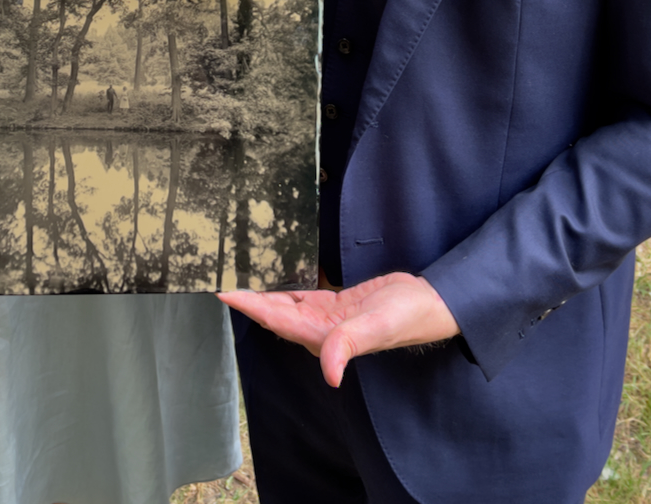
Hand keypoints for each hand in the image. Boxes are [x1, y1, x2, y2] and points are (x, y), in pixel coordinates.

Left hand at [219, 272, 459, 387]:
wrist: (431, 305)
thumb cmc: (408, 316)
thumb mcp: (378, 326)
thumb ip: (350, 345)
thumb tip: (330, 375)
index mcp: (324, 337)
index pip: (277, 319)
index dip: (249, 306)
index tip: (222, 291)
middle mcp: (320, 330)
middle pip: (274, 313)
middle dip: (247, 298)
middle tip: (220, 275)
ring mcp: (327, 318)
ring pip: (285, 305)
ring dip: (262, 293)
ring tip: (238, 275)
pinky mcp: (337, 306)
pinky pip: (303, 296)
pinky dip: (286, 286)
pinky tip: (274, 276)